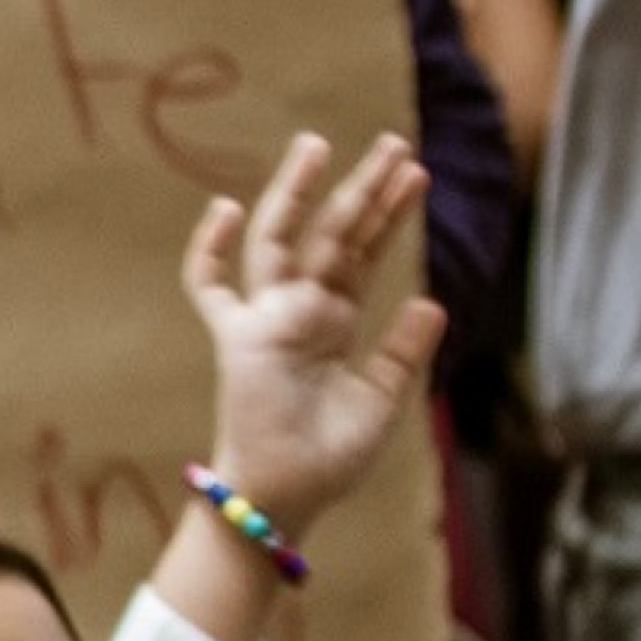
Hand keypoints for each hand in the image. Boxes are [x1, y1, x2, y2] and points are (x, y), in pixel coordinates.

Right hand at [189, 131, 447, 523]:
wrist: (288, 497)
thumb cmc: (329, 459)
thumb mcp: (383, 401)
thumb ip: (403, 352)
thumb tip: (430, 300)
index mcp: (332, 323)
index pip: (362, 255)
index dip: (389, 215)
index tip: (417, 175)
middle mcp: (299, 311)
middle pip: (331, 235)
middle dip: (361, 190)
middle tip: (394, 143)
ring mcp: (266, 319)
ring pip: (282, 242)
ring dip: (300, 195)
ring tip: (322, 145)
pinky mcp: (239, 337)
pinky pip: (211, 287)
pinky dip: (211, 249)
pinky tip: (230, 208)